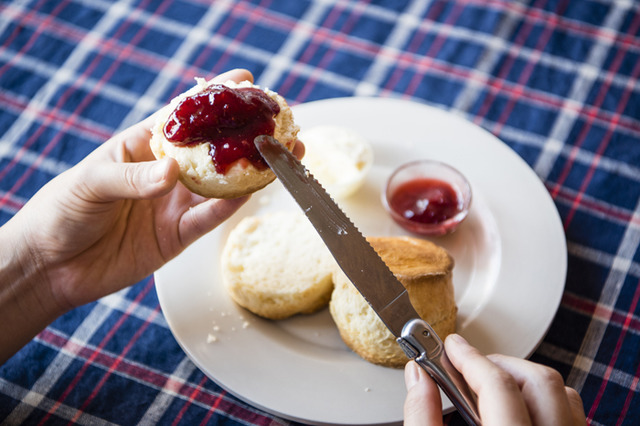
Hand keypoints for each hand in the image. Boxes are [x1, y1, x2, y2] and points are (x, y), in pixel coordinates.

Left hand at [0, 68, 301, 362]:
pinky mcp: (178, 236)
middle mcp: (165, 173)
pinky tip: (252, 192)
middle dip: (246, 134)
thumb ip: (133, 178)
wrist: (53, 267)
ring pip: (221, 185)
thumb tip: (174, 172)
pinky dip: (231, 207)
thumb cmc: (61, 212)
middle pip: (213, 150)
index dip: (215, 97)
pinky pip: (210, 219)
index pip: (184, 116)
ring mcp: (174, 204)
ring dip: (251, 171)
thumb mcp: (90, 183)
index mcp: (142, 146)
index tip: (245, 81)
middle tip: (278, 123)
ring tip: (281, 156)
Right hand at [403, 334, 586, 425]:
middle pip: (539, 381)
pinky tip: (520, 410)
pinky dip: (548, 402)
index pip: (497, 385)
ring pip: (563, 395)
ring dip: (526, 381)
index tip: (450, 346)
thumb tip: (417, 377)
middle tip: (468, 366)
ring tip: (494, 387)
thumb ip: (422, 417)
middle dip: (499, 364)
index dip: (468, 358)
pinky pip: (574, 415)